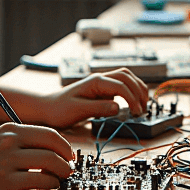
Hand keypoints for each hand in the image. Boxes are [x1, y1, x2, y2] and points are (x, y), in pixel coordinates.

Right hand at [0, 123, 74, 189]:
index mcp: (11, 129)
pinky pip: (39, 181)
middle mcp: (11, 142)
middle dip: (67, 161)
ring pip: (50, 164)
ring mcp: (8, 162)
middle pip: (54, 148)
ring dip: (61, 173)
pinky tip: (48, 187)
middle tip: (68, 170)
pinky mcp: (5, 182)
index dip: (65, 146)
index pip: (50, 134)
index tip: (69, 156)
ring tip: (60, 179)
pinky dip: (50, 184)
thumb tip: (52, 151)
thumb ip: (21, 140)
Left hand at [34, 68, 149, 128]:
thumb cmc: (59, 109)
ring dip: (137, 89)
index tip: (136, 112)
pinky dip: (131, 92)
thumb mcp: (78, 111)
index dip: (131, 98)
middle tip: (142, 109)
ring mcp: (102, 84)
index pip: (121, 85)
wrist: (47, 108)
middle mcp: (100, 79)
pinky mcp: (102, 91)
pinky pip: (121, 86)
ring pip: (126, 78)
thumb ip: (99, 108)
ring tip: (142, 105)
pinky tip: (133, 103)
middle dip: (138, 91)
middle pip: (127, 76)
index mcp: (95, 82)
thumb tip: (118, 108)